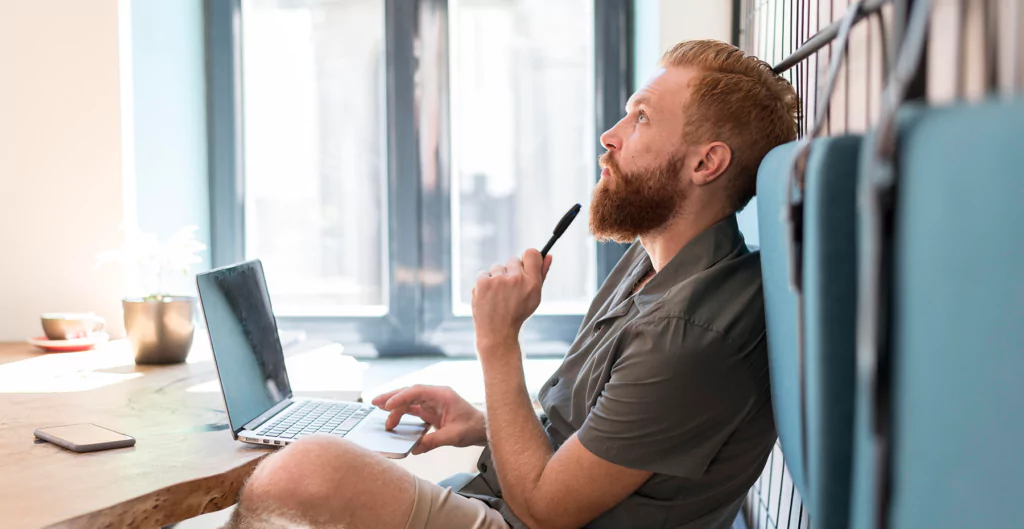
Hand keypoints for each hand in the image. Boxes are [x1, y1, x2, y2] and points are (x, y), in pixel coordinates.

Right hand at [371, 385, 486, 454]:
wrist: (483, 429)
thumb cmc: (473, 428)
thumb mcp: (454, 436)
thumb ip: (433, 441)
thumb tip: (415, 448)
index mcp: (442, 395)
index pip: (417, 391)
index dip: (401, 397)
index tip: (388, 405)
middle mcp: (436, 396)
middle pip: (410, 392)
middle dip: (393, 397)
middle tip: (375, 402)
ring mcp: (433, 403)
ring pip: (410, 400)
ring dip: (396, 406)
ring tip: (380, 411)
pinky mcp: (431, 412)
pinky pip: (414, 410)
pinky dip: (402, 413)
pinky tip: (393, 418)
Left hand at [472, 249, 552, 351]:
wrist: (497, 333)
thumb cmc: (517, 314)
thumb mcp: (534, 297)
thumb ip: (542, 274)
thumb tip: (548, 256)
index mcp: (532, 282)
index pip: (532, 253)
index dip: (528, 258)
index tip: (524, 265)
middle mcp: (516, 279)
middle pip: (513, 260)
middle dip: (511, 271)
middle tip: (510, 289)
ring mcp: (498, 280)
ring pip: (497, 267)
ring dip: (497, 277)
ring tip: (498, 296)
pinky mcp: (482, 282)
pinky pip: (484, 273)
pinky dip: (485, 283)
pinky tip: (488, 297)